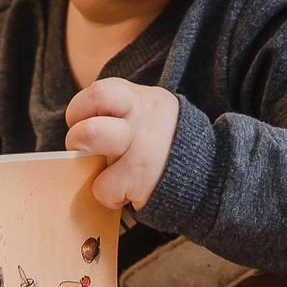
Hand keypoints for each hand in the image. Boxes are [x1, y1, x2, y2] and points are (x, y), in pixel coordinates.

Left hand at [64, 78, 181, 212]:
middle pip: (90, 112)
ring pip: (91, 136)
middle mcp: (142, 117)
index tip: (84, 123)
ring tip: (105, 171)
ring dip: (86, 161)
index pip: (99, 91)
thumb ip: (121, 114)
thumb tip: (81, 134)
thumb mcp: (151, 115)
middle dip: (76, 137)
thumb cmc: (166, 145)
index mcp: (142, 99)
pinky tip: (126, 191)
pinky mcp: (141, 177)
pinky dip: (109, 194)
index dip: (80, 109)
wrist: (211, 175)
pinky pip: (103, 186)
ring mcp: (143, 146)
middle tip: (85, 150)